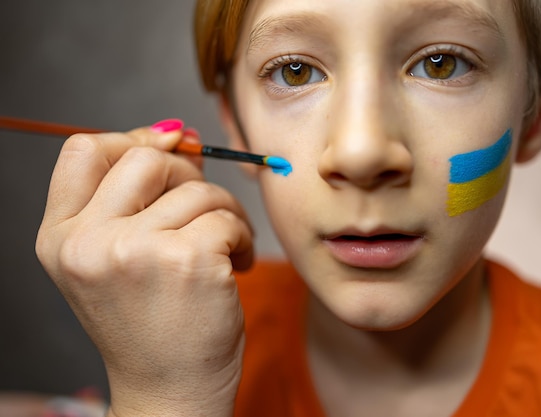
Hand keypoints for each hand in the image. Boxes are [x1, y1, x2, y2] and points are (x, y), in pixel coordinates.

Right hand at [36, 124, 253, 416]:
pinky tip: (233, 266)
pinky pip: (227, 217)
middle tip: (204, 210)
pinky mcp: (187, 261)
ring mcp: (135, 251)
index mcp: (60, 238)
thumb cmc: (149, 323)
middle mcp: (88, 242)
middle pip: (147, 158)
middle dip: (188, 176)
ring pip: (197, 189)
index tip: (169, 149)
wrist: (169, 391)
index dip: (133, 139)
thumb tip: (175, 132)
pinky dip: (241, 235)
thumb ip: (134, 197)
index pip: (84, 149)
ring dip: (223, 212)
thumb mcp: (115, 260)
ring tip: (222, 247)